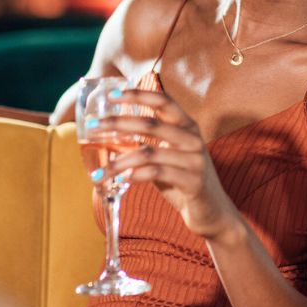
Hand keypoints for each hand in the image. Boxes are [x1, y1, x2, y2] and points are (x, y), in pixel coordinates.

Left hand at [92, 88, 239, 241]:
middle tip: (93, 127)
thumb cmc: (184, 182)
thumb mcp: (167, 157)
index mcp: (187, 127)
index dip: (138, 95)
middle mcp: (193, 139)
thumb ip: (147, 144)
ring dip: (119, 161)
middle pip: (151, 124)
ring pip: (149, 152)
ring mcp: (196, 160)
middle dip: (118, 123)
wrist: (212, 212)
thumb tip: (110, 135)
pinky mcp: (194, 182)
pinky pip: (158, 173)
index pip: (163, 101)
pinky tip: (121, 179)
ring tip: (100, 171)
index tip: (112, 94)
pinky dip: (135, 175)